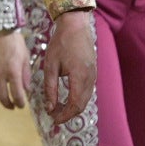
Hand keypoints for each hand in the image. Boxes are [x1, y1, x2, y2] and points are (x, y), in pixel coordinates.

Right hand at [0, 30, 30, 108]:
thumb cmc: (14, 41)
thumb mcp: (25, 57)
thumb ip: (25, 75)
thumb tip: (25, 89)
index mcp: (13, 71)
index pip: (16, 95)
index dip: (20, 103)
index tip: (21, 105)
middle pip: (1, 97)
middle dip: (8, 104)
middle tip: (12, 106)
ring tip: (2, 95)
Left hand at [41, 9, 96, 124]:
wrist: (75, 25)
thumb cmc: (61, 43)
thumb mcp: (50, 65)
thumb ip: (50, 87)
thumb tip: (50, 107)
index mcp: (80, 77)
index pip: (75, 105)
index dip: (65, 115)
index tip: (53, 120)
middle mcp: (90, 79)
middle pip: (82, 105)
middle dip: (68, 113)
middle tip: (54, 116)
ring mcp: (94, 75)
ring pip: (85, 99)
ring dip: (73, 107)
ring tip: (58, 108)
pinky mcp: (93, 72)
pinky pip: (87, 91)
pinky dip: (78, 98)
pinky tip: (66, 98)